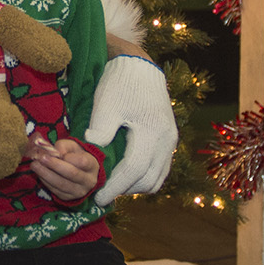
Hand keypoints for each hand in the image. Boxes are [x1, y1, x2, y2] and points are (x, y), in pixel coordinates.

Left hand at [27, 135, 98, 200]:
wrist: (80, 173)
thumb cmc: (75, 156)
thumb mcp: (72, 146)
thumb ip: (63, 146)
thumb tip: (54, 152)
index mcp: (92, 166)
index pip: (83, 162)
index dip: (69, 157)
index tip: (58, 153)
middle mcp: (88, 181)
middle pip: (71, 174)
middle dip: (54, 165)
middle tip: (41, 158)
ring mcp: (79, 191)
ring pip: (61, 184)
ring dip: (45, 174)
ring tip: (34, 165)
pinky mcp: (68, 198)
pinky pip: (55, 190)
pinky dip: (45, 181)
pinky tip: (39, 173)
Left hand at [85, 56, 177, 205]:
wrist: (139, 66)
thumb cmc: (120, 83)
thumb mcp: (106, 104)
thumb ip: (100, 129)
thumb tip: (92, 151)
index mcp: (152, 132)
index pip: (134, 170)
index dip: (116, 186)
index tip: (99, 198)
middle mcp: (166, 140)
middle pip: (149, 179)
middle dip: (126, 190)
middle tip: (103, 192)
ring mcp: (170, 140)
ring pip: (157, 177)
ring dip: (137, 185)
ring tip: (114, 185)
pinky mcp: (169, 138)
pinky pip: (160, 167)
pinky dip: (145, 176)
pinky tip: (127, 174)